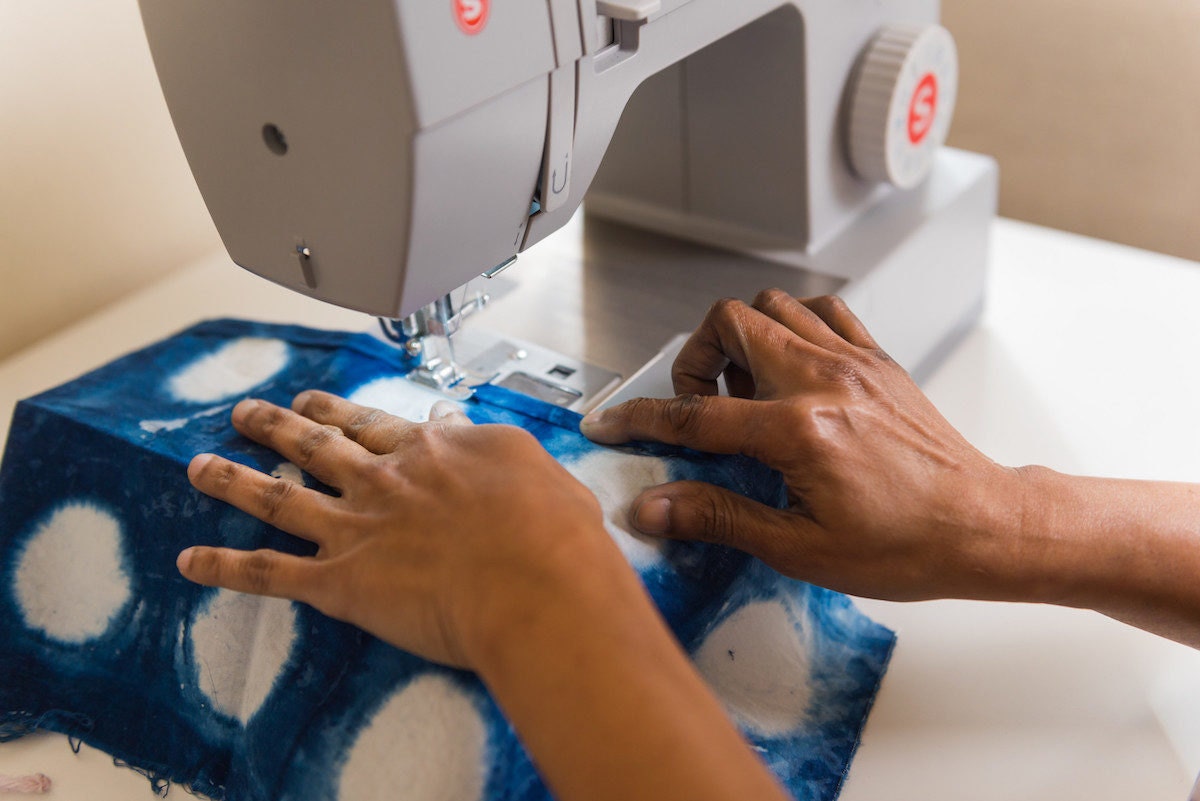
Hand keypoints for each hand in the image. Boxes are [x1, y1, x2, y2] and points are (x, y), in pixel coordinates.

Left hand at [180, 390, 620, 667]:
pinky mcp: (340, 581)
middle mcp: (385, 480)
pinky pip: (268, 572)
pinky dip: (224, 567)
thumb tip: (473, 437)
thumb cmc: (556, 534)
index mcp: (433, 452)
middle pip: (318, 445)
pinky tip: (189, 559)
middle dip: (279, 426)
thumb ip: (497, 452)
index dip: (343, 414)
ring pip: (278, 496)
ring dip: (233, 479)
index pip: (377, 426)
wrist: (538, 580)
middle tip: (248, 413)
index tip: (320, 406)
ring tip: (198, 464)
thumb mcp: (539, 470)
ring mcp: (357, 527)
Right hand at [581, 291, 1028, 602]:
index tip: (614, 421)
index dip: (643, 418)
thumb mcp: (799, 549)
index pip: (696, 414)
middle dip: (694, 359)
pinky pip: (821, 311)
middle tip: (696, 403)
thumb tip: (656, 508)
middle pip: (730, 324)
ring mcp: (854, 362)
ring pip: (773, 305)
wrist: (982, 527)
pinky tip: (790, 371)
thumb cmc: (906, 545)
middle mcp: (824, 381)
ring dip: (742, 337)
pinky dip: (791, 326)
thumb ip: (719, 516)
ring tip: (744, 390)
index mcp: (800, 430)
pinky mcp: (877, 360)